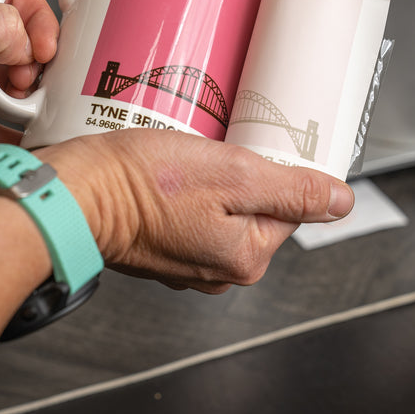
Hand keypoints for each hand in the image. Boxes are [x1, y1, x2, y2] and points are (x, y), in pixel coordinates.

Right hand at [37, 128, 354, 293]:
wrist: (74, 194)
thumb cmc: (143, 184)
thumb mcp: (232, 175)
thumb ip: (291, 191)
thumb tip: (340, 202)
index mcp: (244, 257)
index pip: (288, 207)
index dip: (276, 169)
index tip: (256, 145)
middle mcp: (217, 268)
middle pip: (254, 207)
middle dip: (241, 172)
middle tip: (217, 145)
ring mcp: (185, 259)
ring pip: (220, 206)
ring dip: (212, 177)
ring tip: (190, 154)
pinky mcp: (160, 244)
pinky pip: (190, 211)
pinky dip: (186, 189)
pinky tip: (169, 169)